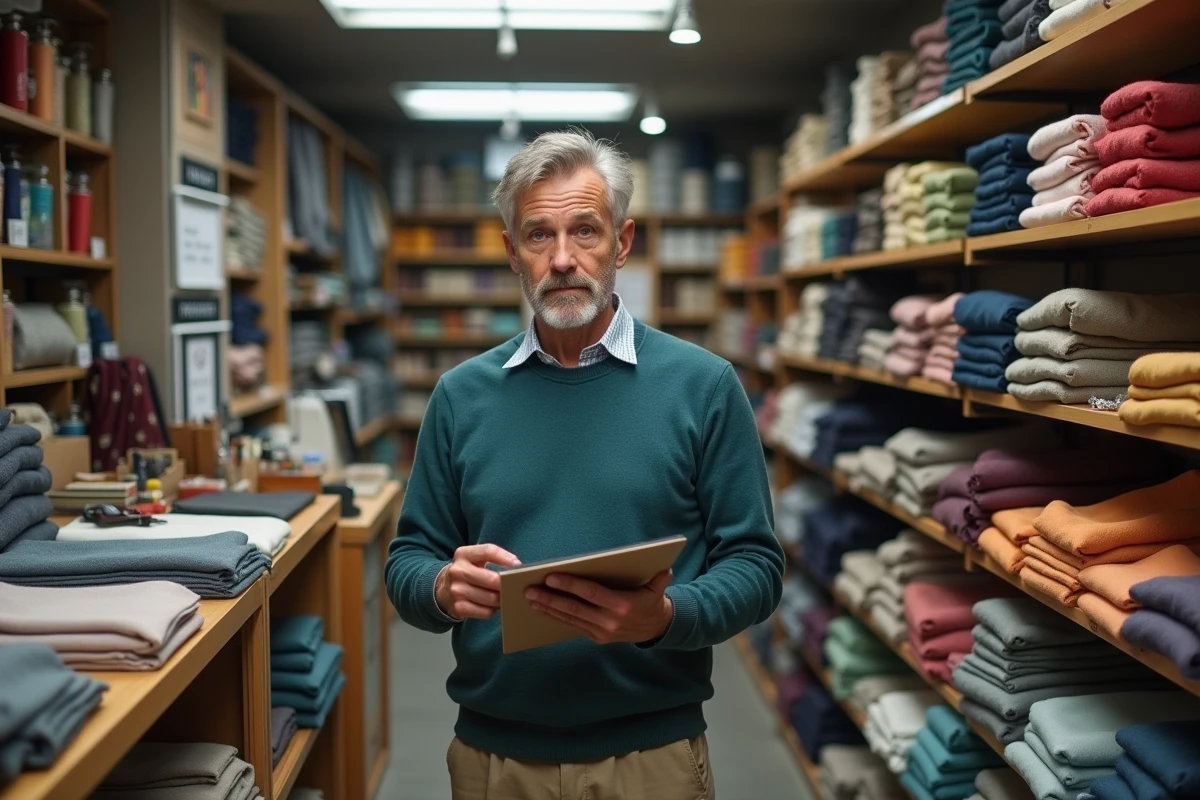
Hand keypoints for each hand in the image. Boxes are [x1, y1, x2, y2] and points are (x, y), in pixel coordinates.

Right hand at [435, 544, 520, 620]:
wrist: (441, 589)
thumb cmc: (467, 571)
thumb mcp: (474, 558)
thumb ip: (492, 558)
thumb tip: (517, 567)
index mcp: (463, 554)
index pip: (488, 551)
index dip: (505, 557)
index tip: (518, 565)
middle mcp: (457, 571)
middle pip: (492, 579)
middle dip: (507, 584)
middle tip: (514, 586)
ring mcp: (456, 591)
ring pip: (491, 598)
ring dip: (501, 599)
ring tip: (504, 596)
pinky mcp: (458, 608)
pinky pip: (486, 612)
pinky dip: (492, 610)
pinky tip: (491, 605)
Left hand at [525, 570, 673, 644]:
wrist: (656, 629)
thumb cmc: (652, 602)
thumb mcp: (658, 590)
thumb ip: (659, 579)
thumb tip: (665, 569)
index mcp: (622, 606)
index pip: (590, 593)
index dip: (570, 585)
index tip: (551, 577)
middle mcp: (609, 621)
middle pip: (574, 608)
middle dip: (550, 598)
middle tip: (530, 590)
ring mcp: (601, 632)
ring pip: (570, 619)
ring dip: (548, 609)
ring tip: (531, 599)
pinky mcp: (596, 638)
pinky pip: (572, 626)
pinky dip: (556, 617)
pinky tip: (543, 609)